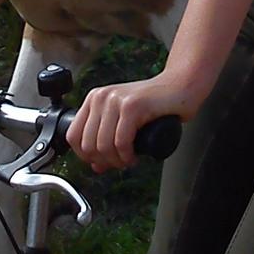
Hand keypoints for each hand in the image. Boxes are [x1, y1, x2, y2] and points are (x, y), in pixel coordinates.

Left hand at [67, 74, 194, 172]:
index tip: (101, 162)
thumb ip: (106, 139)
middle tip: (119, 163)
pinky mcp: (132, 106)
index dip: (85, 156)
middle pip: (88, 145)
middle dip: (104, 162)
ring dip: (117, 161)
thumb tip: (95, 165)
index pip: (73, 136)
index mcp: (94, 99)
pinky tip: (134, 156)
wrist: (180, 87)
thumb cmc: (155, 104)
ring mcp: (116, 100)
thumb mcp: (123, 121)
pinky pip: (121, 142)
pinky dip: (127, 156)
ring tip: (128, 160)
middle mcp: (101, 97)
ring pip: (103, 146)